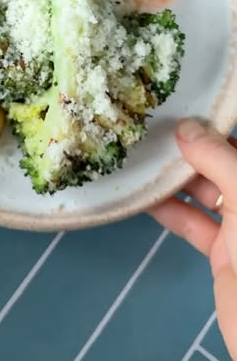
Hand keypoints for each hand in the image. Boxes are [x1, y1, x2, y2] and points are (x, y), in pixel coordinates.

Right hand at [149, 120, 236, 360]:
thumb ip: (218, 159)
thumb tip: (185, 127)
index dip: (211, 125)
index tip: (176, 106)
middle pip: (220, 164)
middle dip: (187, 149)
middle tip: (148, 128)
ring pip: (204, 193)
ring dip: (173, 179)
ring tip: (138, 156)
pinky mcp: (223, 254)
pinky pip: (192, 223)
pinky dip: (168, 211)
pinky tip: (142, 197)